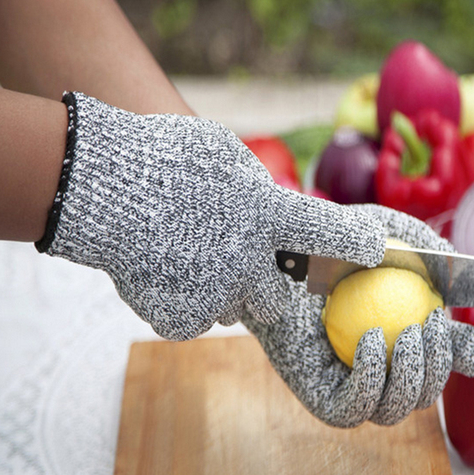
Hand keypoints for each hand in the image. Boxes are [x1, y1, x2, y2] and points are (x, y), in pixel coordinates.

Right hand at [37, 92, 385, 339]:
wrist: (98, 188)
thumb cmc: (164, 159)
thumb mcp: (225, 156)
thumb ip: (258, 192)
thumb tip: (276, 212)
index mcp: (265, 214)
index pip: (328, 235)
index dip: (356, 246)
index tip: (375, 251)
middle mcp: (249, 259)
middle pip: (278, 296)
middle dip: (265, 287)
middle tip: (237, 261)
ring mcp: (215, 292)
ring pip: (234, 307)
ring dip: (222, 290)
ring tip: (188, 254)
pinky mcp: (181, 316)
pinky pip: (197, 317)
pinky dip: (186, 301)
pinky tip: (164, 270)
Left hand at [243, 204, 473, 427]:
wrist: (271, 257)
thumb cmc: (325, 242)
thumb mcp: (381, 232)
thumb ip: (421, 247)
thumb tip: (456, 271)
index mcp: (398, 338)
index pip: (443, 360)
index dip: (465, 355)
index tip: (471, 337)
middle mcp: (378, 368)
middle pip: (424, 393)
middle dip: (440, 366)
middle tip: (432, 325)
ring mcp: (351, 388)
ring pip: (396, 409)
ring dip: (413, 376)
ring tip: (407, 333)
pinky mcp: (321, 399)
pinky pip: (355, 409)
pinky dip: (372, 381)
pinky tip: (369, 340)